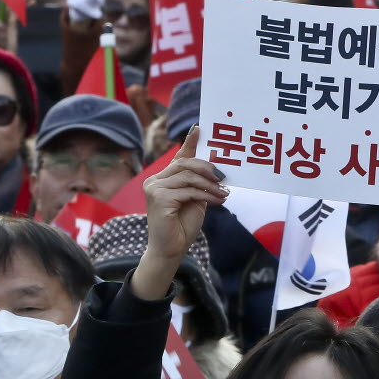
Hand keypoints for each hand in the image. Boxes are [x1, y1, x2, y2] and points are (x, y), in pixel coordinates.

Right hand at [131, 125, 226, 299]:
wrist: (171, 250)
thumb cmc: (182, 225)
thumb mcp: (195, 199)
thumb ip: (199, 183)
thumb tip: (213, 168)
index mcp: (163, 179)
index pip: (178, 156)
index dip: (189, 142)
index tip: (199, 128)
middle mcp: (155, 180)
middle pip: (185, 163)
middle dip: (207, 168)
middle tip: (224, 177)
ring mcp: (154, 189)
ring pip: (188, 177)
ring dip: (210, 185)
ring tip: (224, 193)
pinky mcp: (158, 199)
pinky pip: (188, 191)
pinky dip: (206, 195)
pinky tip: (218, 200)